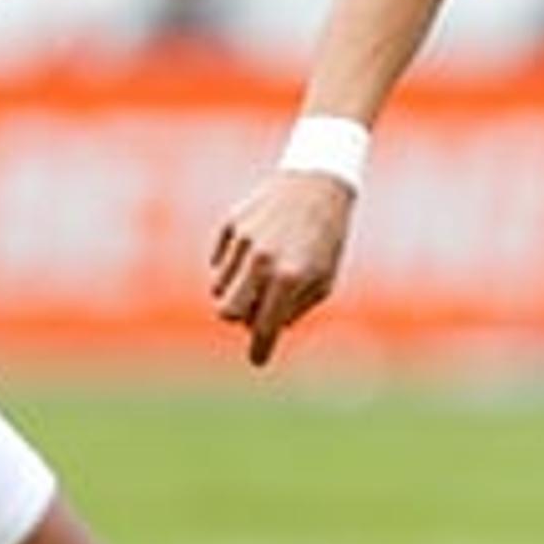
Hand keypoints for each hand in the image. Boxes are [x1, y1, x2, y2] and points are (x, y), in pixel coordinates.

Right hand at [208, 167, 356, 367]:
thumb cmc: (326, 238)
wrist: (318, 183)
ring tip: (258, 278)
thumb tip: (261, 329)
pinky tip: (252, 254)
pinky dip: (230, 267)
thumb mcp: (323, 279)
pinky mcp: (231, 224)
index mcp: (290, 277)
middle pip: (226, 312)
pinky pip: (217, 262)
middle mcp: (263, 260)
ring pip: (218, 288)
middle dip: (238, 318)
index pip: (263, 327)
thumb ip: (293, 310)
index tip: (258, 360)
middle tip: (254, 312)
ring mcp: (244, 241)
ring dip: (235, 291)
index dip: (260, 350)